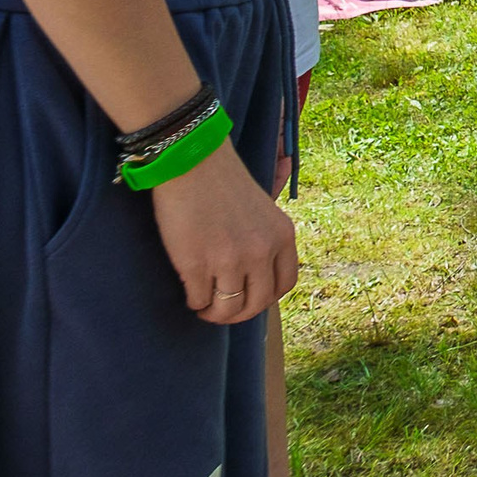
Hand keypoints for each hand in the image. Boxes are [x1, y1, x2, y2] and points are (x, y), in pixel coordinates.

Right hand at [148, 141, 297, 324]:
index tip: (250, 298)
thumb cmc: (223, 182)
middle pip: (257, 303)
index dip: (266, 298)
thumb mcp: (265, 206)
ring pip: (228, 309)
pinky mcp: (196, 265)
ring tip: (204, 306)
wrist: (191, 162)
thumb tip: (270, 249)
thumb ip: (271, 232)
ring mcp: (230, 260)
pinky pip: (199, 300)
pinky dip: (195, 302)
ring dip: (215, 313)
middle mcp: (262, 252)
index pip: (285, 284)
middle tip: (222, 310)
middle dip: (239, 314)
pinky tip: (191, 294)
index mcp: (283, 236)